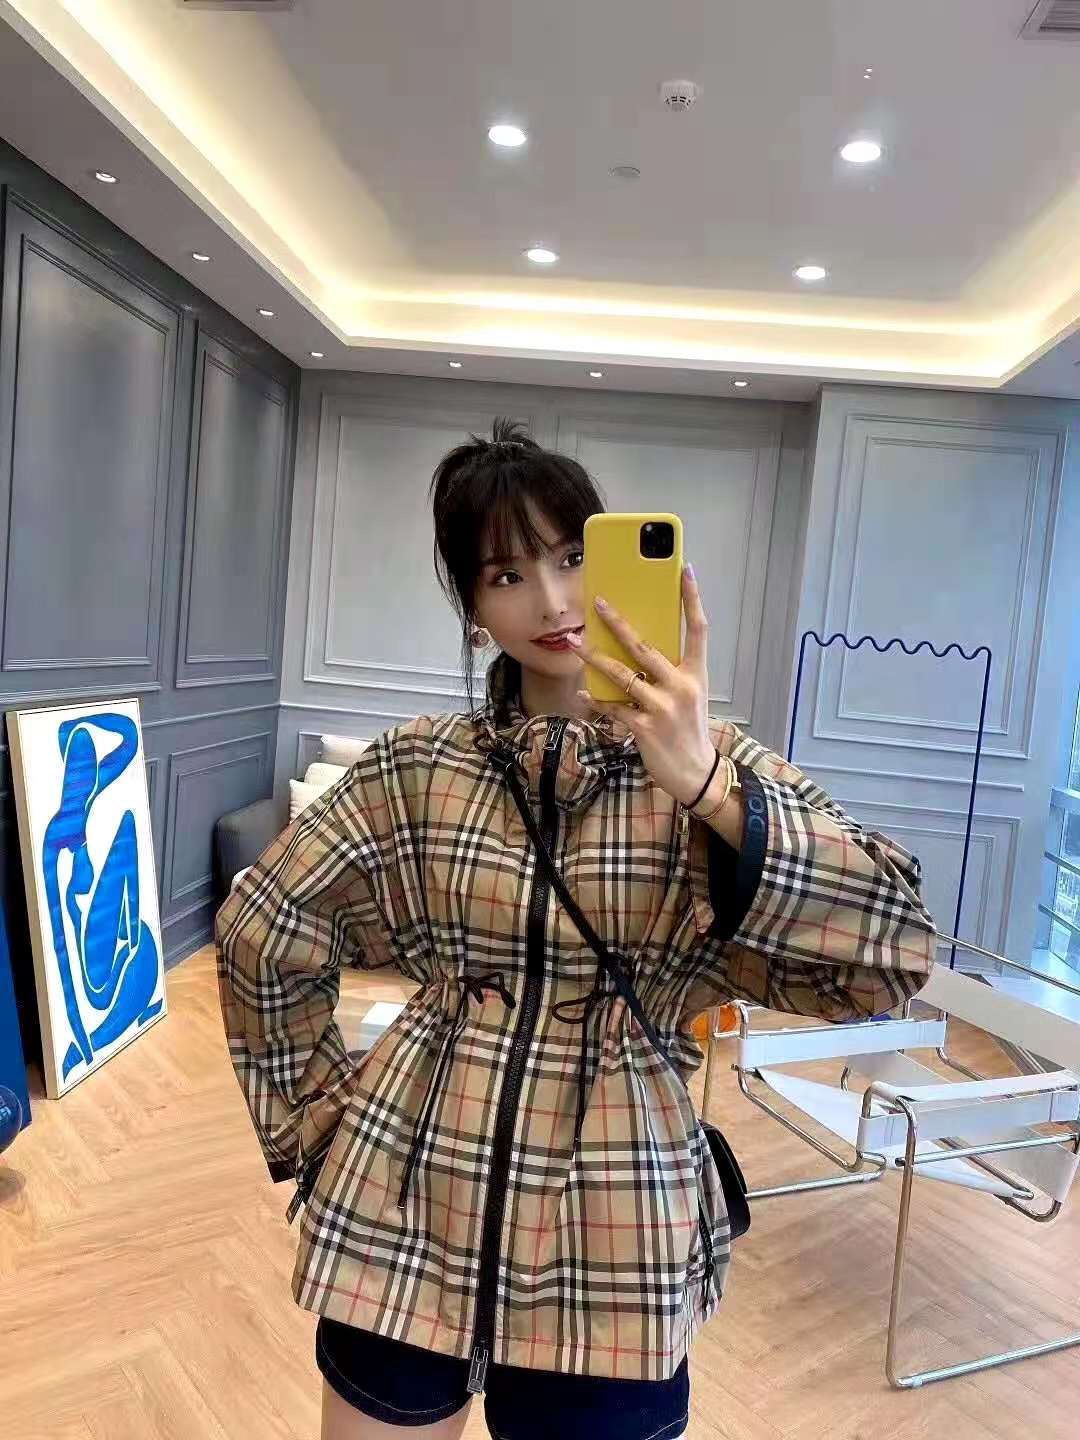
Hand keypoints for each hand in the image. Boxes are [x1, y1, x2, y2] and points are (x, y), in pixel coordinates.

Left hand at [568, 563, 716, 805]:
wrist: (694, 772)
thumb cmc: (688, 729)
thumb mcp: (689, 695)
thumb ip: (670, 672)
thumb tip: (638, 647)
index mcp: (696, 674)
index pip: (698, 629)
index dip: (692, 599)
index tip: (685, 571)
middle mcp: (681, 686)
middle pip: (646, 646)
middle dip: (619, 623)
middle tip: (599, 604)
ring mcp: (662, 707)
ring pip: (622, 674)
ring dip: (595, 658)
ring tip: (575, 642)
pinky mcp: (644, 727)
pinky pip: (613, 707)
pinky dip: (596, 700)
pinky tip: (583, 694)